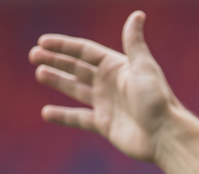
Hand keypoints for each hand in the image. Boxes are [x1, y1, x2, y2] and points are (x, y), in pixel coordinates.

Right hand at [29, 11, 179, 162]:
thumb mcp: (143, 67)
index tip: (42, 42)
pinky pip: (78, 118)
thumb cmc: (156, 100)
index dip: (64, 46)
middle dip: (56, 60)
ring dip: (57, 81)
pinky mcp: (104, 124)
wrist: (164, 135)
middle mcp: (110, 84)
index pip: (85, 52)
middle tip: (33, 55)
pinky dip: (62, 116)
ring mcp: (106, 104)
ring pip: (76, 90)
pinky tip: (46, 112)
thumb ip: (134, 42)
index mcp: (117, 67)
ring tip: (39, 73)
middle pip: (77, 68)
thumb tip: (137, 14)